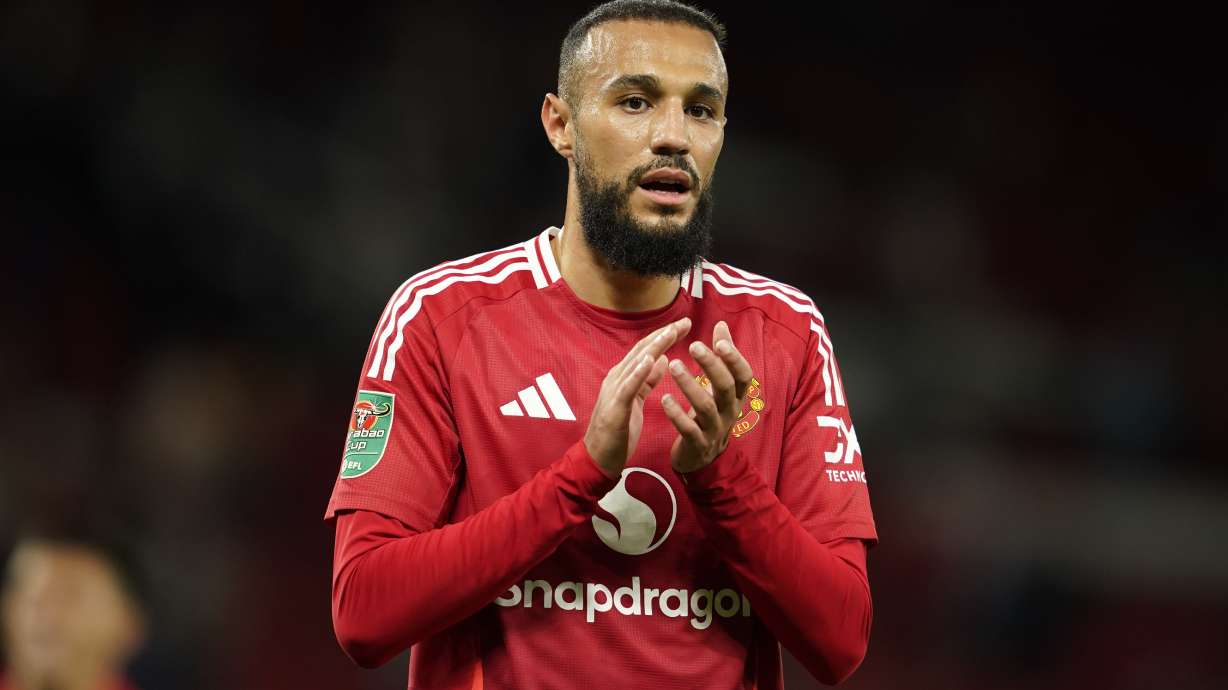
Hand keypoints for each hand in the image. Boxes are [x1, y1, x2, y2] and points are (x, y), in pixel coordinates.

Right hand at [585, 317, 692, 478]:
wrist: (598, 459)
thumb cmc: (617, 431)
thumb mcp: (636, 400)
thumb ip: (647, 380)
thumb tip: (661, 359)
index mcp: (624, 377)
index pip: (646, 350)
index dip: (665, 335)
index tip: (684, 324)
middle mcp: (617, 378)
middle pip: (642, 350)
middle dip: (664, 334)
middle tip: (684, 321)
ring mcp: (614, 392)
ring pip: (636, 363)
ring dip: (654, 346)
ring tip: (671, 332)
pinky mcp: (614, 408)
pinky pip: (628, 387)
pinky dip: (639, 371)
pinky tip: (651, 359)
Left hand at [661, 321, 754, 473]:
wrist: (702, 457)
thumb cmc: (710, 413)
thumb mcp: (719, 386)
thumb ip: (721, 357)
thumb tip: (721, 324)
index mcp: (736, 396)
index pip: (744, 375)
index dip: (735, 358)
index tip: (720, 340)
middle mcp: (730, 411)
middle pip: (726, 387)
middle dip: (711, 365)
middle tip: (694, 346)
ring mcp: (715, 429)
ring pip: (706, 407)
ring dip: (690, 385)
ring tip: (674, 365)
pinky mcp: (698, 444)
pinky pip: (688, 429)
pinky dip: (676, 414)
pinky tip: (664, 398)